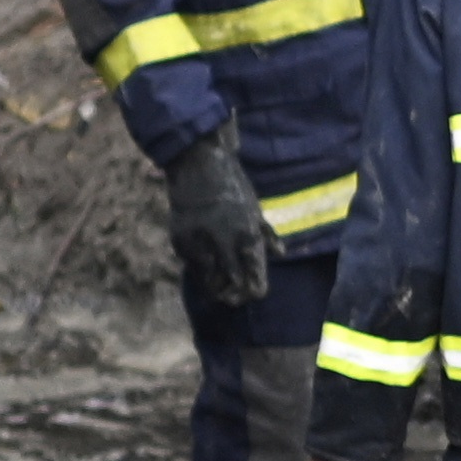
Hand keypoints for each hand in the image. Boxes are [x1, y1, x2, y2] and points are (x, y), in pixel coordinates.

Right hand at [159, 127, 278, 309]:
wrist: (198, 165)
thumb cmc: (231, 186)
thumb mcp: (255, 209)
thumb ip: (266, 235)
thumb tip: (280, 253)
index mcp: (248, 238)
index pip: (256, 284)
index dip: (255, 291)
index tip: (252, 289)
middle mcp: (225, 244)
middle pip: (232, 290)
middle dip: (234, 295)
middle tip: (232, 293)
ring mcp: (200, 244)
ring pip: (208, 282)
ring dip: (213, 281)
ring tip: (217, 272)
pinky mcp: (180, 241)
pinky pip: (191, 265)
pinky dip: (197, 264)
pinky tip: (202, 249)